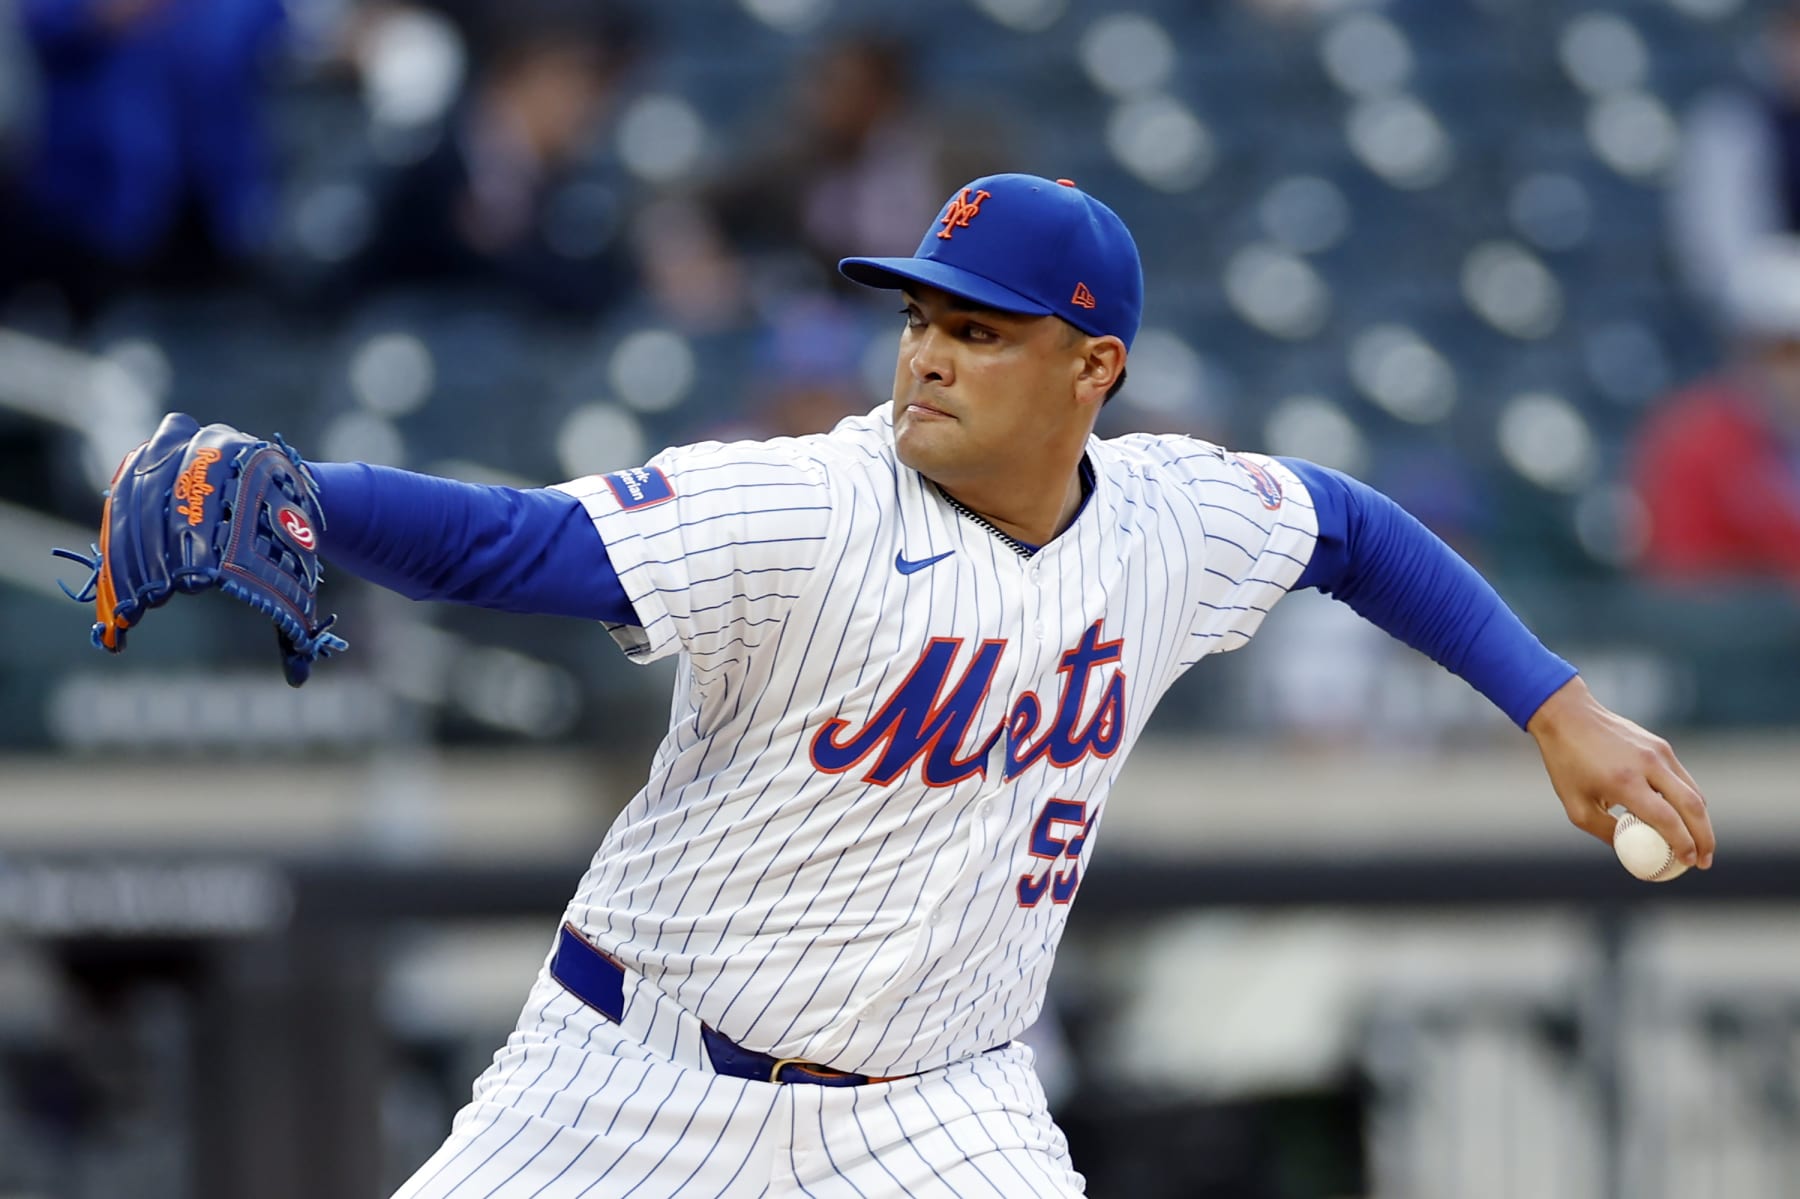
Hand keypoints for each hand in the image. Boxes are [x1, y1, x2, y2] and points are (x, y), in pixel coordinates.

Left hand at [1527, 676, 1713, 867]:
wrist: (1568, 716)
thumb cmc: (1567, 764)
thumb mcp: (1577, 806)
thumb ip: (1606, 831)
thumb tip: (1632, 851)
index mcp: (1624, 781)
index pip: (1667, 819)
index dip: (1683, 843)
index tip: (1688, 863)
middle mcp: (1648, 764)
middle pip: (1692, 806)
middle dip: (1705, 838)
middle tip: (1704, 861)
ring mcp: (1658, 752)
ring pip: (1693, 791)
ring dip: (1702, 821)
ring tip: (1700, 844)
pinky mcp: (1661, 745)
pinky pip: (1682, 778)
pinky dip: (1689, 801)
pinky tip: (1685, 818)